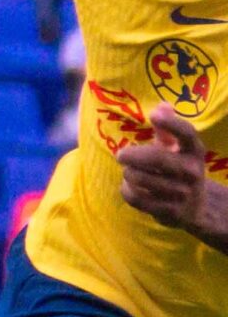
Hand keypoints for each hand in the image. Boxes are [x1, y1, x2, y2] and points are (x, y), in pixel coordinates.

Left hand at [118, 104, 225, 238]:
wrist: (196, 207)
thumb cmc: (179, 170)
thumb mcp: (177, 150)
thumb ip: (167, 129)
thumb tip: (162, 105)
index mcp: (194, 151)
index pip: (187, 133)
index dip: (171, 123)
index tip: (153, 115)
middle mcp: (192, 171)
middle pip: (156, 158)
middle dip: (132, 155)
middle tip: (121, 155)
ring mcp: (182, 193)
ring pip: (140, 178)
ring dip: (128, 174)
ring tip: (130, 172)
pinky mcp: (169, 211)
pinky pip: (136, 197)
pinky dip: (126, 190)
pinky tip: (129, 186)